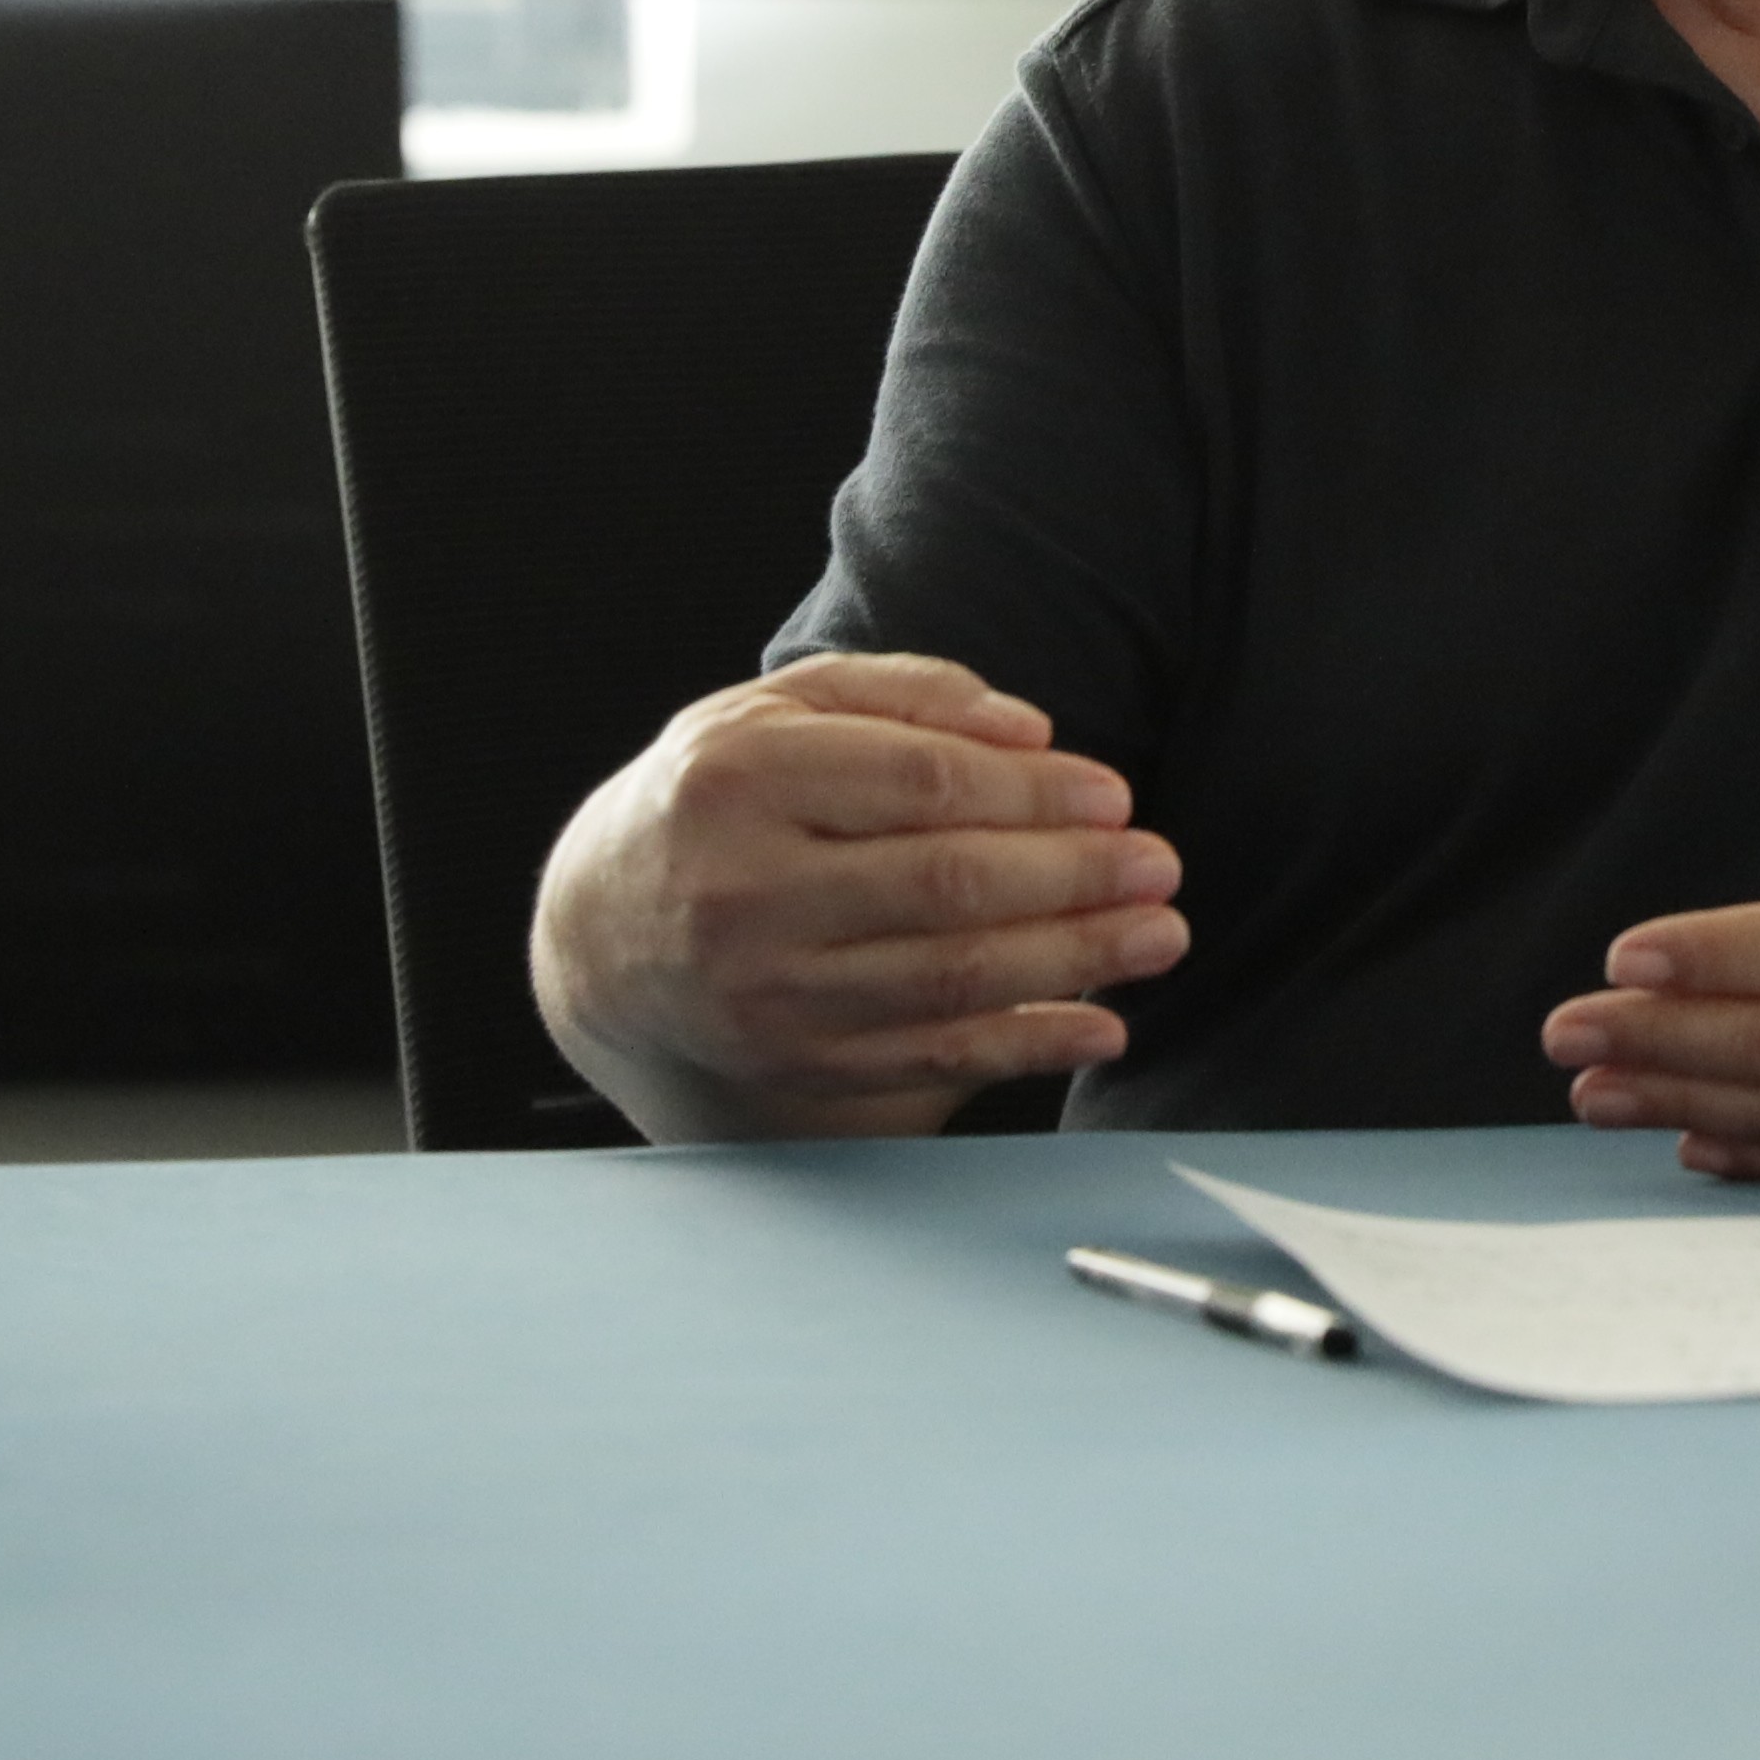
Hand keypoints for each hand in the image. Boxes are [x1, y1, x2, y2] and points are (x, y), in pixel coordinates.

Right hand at [528, 655, 1183, 1140]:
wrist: (600, 936)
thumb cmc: (712, 804)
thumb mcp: (774, 711)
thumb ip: (903, 695)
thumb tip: (1030, 731)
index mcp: (740, 780)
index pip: (920, 783)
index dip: (1033, 793)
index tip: (1113, 795)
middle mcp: (745, 892)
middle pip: (947, 885)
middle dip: (1075, 876)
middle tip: (1160, 865)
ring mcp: (767, 992)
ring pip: (951, 979)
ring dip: (1077, 960)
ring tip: (1159, 934)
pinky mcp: (792, 1064)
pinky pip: (932, 1059)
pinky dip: (1028, 1045)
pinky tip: (1102, 1022)